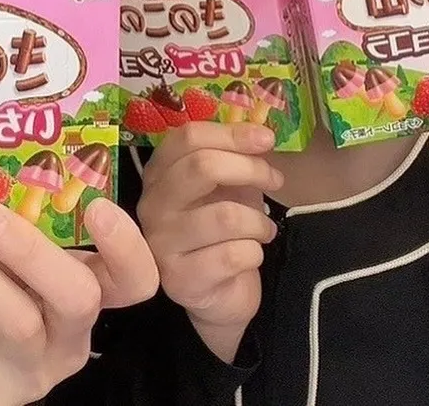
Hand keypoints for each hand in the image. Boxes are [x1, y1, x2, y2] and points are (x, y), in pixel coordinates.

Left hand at [0, 198, 157, 405]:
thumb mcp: (16, 259)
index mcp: (88, 293)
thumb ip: (19, 219)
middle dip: (32, 250)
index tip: (97, 205)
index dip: (126, 246)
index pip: (135, 279)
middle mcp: (68, 334)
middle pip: (76, 297)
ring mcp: (27, 366)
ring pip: (16, 321)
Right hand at [138, 123, 280, 363]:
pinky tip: (252, 255)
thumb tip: (261, 134)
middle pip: (201, 168)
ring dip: (259, 221)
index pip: (188, 138)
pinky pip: (232, 255)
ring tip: (264, 229)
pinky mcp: (180, 280)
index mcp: (159, 173)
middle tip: (276, 180)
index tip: (266, 138)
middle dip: (250, 169)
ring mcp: (162, 244)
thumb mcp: (227, 188)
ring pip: (225, 216)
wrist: (218, 296)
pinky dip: (255, 252)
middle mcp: (152, 204)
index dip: (231, 133)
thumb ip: (235, 159)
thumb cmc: (222, 232)